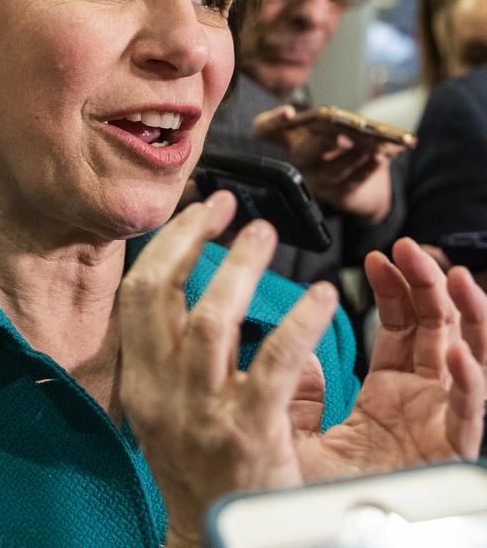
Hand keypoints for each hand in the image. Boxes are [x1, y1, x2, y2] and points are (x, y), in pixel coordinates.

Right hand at [118, 191, 338, 543]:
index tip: (199, 211)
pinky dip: (300, 321)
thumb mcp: (170, 406)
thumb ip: (178, 350)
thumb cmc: (200, 466)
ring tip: (266, 234)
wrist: (212, 541)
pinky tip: (322, 296)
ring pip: (211, 317)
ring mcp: (201, 412)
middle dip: (193, 237)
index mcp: (140, 379)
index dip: (169, 242)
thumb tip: (207, 281)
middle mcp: (160, 391)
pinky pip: (275, 360)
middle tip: (227, 206)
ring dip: (240, 267)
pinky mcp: (247, 432)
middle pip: (161, 293)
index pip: (138, 293)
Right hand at [253, 105, 400, 223]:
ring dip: (353, 157)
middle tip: (342, 135)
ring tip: (372, 144)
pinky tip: (380, 158)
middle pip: (301, 154)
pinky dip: (368, 169)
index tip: (289, 112)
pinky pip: (351, 183)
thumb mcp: (339, 126)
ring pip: (331, 172)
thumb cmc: (347, 145)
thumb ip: (340, 121)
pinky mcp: (337, 195)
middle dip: (322, 143)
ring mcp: (316, 181)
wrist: (366, 181)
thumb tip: (355, 122)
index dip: (271, 122)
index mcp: (293, 137)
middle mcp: (299, 160)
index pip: (265, 130)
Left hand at [294, 238, 486, 481]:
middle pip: (439, 329)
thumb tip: (301, 353)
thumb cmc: (308, 490)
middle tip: (409, 250)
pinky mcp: (449, 455)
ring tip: (451, 277)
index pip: (404, 325)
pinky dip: (470, 381)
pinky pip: (468, 414)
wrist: (306, 539)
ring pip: (469, 358)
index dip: (397, 288)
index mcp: (391, 391)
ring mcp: (439, 424)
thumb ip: (301, 387)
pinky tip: (457, 349)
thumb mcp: (299, 423)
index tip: (379, 256)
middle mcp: (421, 402)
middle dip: (428, 284)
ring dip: (465, 314)